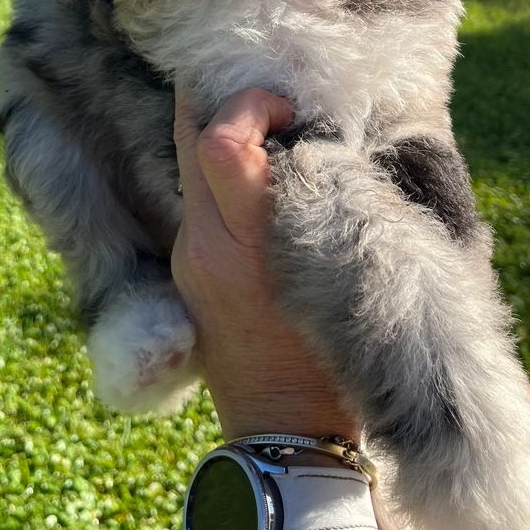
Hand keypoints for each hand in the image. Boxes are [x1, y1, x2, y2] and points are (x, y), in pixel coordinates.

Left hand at [172, 87, 360, 441]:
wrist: (284, 434)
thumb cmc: (333, 357)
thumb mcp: (344, 271)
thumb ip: (323, 201)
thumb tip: (314, 139)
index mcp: (248, 244)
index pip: (218, 143)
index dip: (248, 105)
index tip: (287, 107)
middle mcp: (204, 244)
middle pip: (188, 138)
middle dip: (221, 101)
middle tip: (265, 96)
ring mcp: (187, 257)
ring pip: (188, 166)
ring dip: (222, 136)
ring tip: (269, 133)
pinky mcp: (185, 270)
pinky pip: (196, 202)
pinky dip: (222, 176)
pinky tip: (258, 185)